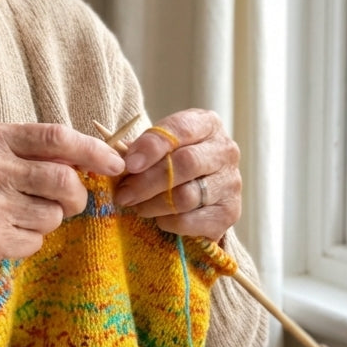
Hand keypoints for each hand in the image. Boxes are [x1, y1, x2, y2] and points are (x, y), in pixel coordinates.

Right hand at [0, 123, 125, 300]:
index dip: (94, 151)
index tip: (115, 163)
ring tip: (15, 219)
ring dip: (46, 222)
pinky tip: (0, 238)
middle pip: (65, 181)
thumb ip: (21, 152)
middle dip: (76, 198)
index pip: (58, 137)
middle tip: (67, 204)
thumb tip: (80, 159)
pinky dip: (26, 244)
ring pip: (53, 215)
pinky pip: (35, 242)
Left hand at [113, 110, 240, 241]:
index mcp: (207, 124)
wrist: (200, 193)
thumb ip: (138, 150)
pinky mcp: (230, 212)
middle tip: (123, 194)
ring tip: (137, 207)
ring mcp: (231, 182)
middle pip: (185, 164)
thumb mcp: (158, 148)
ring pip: (186, 196)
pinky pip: (191, 221)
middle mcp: (225, 150)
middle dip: (147, 182)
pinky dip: (169, 222)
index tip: (128, 164)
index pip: (180, 129)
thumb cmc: (172, 163)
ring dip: (153, 204)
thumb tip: (115, 158)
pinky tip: (159, 218)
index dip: (151, 146)